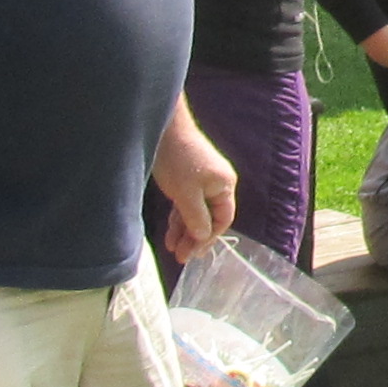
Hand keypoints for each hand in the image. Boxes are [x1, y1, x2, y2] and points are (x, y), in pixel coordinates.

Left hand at [152, 101, 236, 261]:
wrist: (162, 129)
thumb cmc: (178, 160)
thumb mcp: (187, 194)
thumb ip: (197, 218)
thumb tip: (203, 238)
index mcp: (224, 186)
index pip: (222, 220)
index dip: (208, 238)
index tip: (191, 253)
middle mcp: (217, 184)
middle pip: (209, 218)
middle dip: (194, 238)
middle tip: (180, 257)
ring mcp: (202, 181)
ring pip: (195, 212)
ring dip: (184, 231)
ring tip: (172, 249)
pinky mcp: (187, 178)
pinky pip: (186, 204)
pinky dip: (179, 217)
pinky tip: (171, 233)